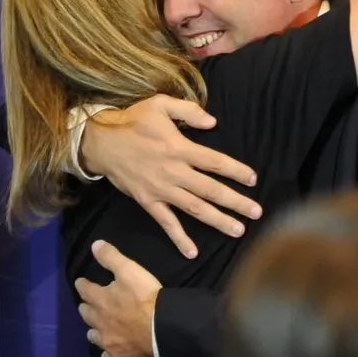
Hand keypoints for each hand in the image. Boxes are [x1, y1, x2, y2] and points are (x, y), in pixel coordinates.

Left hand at [75, 240, 161, 356]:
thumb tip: (94, 245)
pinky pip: (107, 356)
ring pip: (93, 335)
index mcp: (100, 299)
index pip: (84, 290)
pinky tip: (108, 351)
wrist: (163, 329)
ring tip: (97, 327)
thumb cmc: (146, 297)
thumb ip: (111, 257)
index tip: (81, 282)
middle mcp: (99, 321)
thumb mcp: (130, 270)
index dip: (82, 284)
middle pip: (86, 314)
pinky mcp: (119, 356)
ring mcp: (108, 341)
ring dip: (94, 329)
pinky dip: (106, 352)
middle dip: (86, 307)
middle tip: (89, 304)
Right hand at [79, 95, 262, 258]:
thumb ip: (188, 111)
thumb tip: (213, 122)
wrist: (100, 142)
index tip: (253, 179)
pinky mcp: (148, 201)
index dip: (236, 171)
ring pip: (194, 208)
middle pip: (210, 189)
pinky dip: (179, 238)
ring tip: (238, 231)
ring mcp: (161, 189)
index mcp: (179, 148)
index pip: (214, 162)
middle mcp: (173, 172)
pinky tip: (192, 252)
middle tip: (256, 213)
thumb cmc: (132, 120)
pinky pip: (166, 222)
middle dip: (235, 202)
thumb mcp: (160, 104)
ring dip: (217, 220)